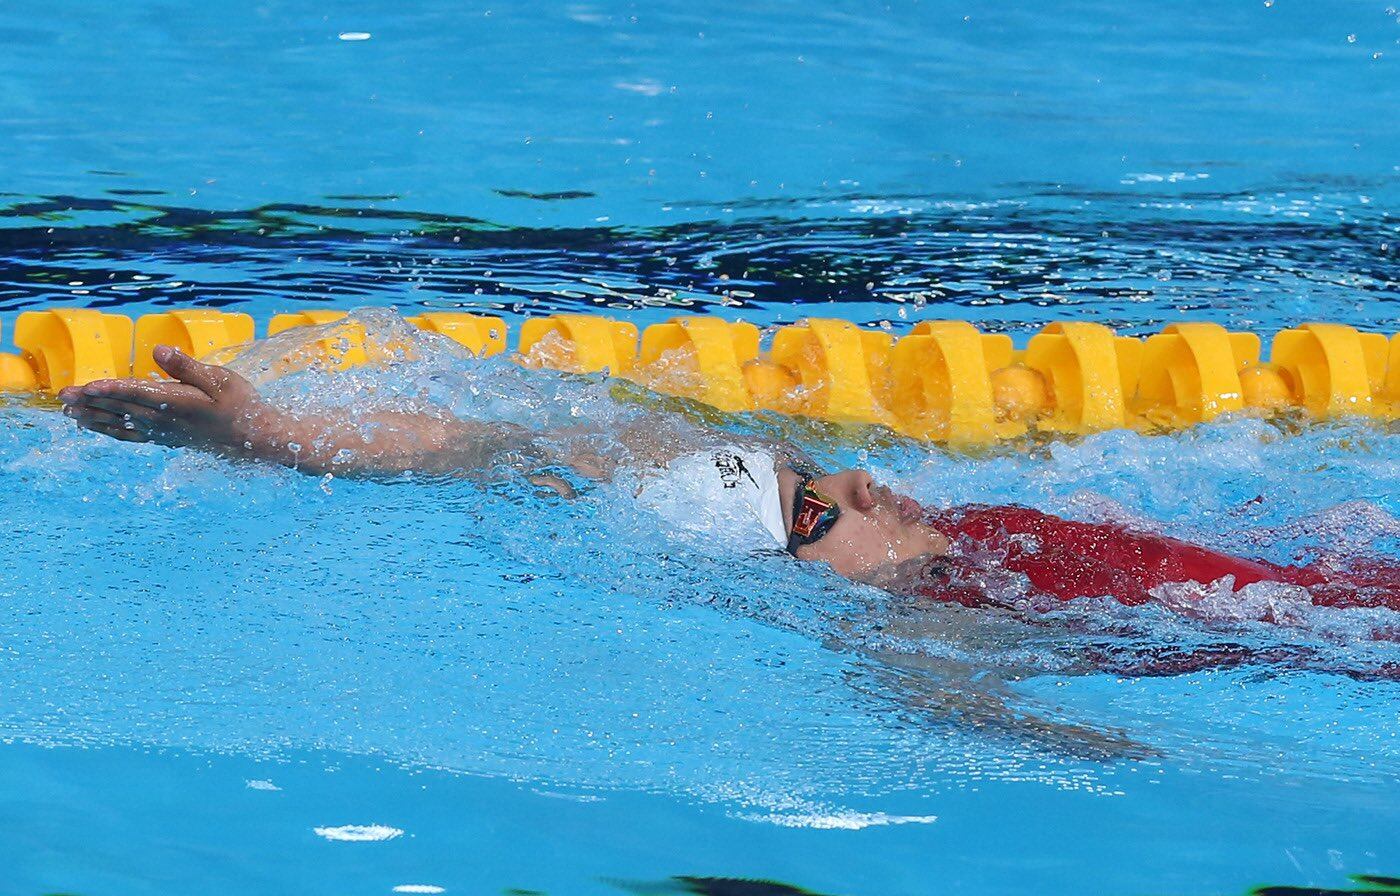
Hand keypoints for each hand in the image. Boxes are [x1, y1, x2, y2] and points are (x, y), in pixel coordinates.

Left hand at [58, 345, 278, 454]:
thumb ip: (186, 366)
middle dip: (90, 403)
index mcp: (176, 402)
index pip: (135, 394)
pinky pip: (131, 436)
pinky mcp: (167, 439)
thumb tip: (157, 351)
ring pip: (121, 424)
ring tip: (70, 414)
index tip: (85, 387)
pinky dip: (111, 431)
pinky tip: (99, 428)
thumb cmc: (240, 405)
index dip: (108, 390)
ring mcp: (164, 432)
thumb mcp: (220, 379)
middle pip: (120, 409)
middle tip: (63, 397)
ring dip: (94, 418)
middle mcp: (164, 420)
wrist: (255, 438)